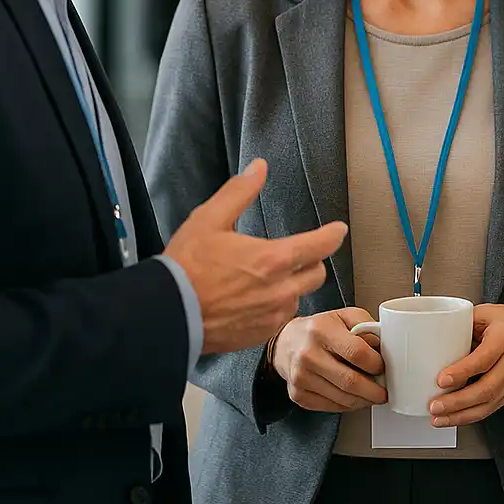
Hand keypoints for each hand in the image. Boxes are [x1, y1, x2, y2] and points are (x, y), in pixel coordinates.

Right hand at [164, 160, 347, 354]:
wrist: (165, 314)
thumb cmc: (186, 266)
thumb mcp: (209, 218)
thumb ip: (239, 191)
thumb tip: (260, 167)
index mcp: (274, 259)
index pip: (320, 245)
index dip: (332, 235)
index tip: (339, 230)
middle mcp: (280, 291)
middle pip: (316, 273)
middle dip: (311, 261)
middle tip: (295, 253)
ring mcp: (271, 316)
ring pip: (298, 297)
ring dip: (292, 286)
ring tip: (268, 278)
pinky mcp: (259, 336)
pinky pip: (280, 318)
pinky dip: (275, 307)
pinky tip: (255, 300)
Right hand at [271, 307, 387, 412]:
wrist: (287, 343)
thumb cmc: (320, 329)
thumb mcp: (345, 316)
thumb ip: (367, 327)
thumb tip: (384, 349)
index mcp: (321, 330)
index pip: (356, 353)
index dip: (375, 364)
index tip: (384, 367)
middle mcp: (308, 354)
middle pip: (350, 381)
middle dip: (374, 391)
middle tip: (384, 391)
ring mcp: (301, 377)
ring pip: (342, 399)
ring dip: (364, 401)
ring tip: (373, 394)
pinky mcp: (298, 395)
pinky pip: (332, 407)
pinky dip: (348, 405)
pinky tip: (355, 397)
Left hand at [429, 304, 503, 426]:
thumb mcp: (485, 313)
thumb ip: (462, 324)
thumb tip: (434, 340)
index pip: (484, 359)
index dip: (462, 372)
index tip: (441, 380)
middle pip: (486, 388)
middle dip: (458, 402)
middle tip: (435, 405)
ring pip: (488, 404)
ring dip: (461, 415)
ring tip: (439, 417)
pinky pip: (491, 408)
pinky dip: (470, 416)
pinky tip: (454, 417)